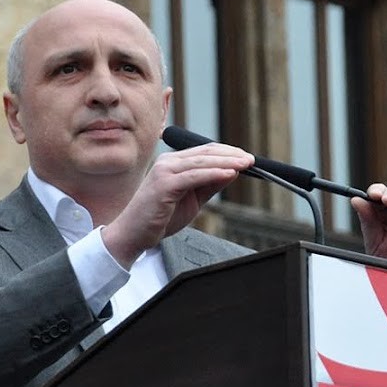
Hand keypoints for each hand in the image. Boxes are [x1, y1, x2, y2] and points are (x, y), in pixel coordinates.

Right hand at [102, 144, 253, 266]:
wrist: (134, 234)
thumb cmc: (160, 218)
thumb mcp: (192, 199)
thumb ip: (210, 185)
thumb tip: (232, 172)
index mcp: (173, 163)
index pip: (206, 152)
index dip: (228, 153)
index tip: (247, 158)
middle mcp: (168, 162)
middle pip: (206, 153)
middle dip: (232, 155)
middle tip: (252, 160)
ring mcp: (165, 171)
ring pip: (202, 162)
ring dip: (227, 162)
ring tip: (246, 164)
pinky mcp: (164, 185)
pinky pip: (194, 176)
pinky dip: (213, 174)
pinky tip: (230, 174)